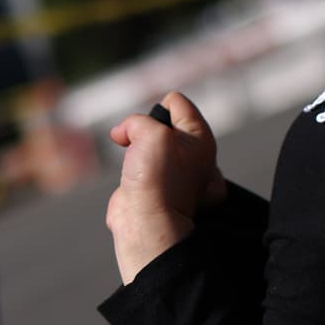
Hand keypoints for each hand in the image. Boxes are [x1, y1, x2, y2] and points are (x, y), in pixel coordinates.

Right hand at [105, 92, 227, 283]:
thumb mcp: (151, 133)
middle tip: (141, 146)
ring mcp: (173, 170)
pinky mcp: (153, 184)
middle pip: (160, 123)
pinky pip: (137, 164)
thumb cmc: (156, 179)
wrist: (144, 221)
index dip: (157, 108)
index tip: (150, 125)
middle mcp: (191, 152)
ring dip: (133, 149)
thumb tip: (124, 131)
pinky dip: (128, 168)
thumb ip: (138, 120)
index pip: (178, 103)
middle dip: (143, 130)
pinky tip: (130, 179)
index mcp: (201, 137)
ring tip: (135, 166)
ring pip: (146, 143)